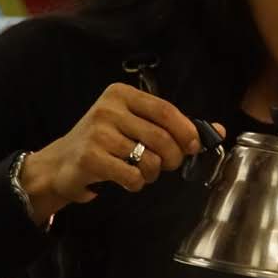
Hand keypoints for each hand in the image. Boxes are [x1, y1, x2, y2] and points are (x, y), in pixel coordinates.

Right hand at [20, 83, 219, 223]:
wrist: (60, 164)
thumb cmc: (105, 143)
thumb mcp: (135, 125)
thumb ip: (173, 125)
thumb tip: (217, 130)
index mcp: (121, 94)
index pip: (165, 110)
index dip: (185, 130)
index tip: (193, 146)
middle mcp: (108, 109)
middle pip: (161, 137)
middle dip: (173, 157)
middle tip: (168, 165)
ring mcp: (97, 133)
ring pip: (149, 159)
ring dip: (153, 173)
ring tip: (143, 172)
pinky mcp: (90, 157)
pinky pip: (132, 175)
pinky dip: (137, 183)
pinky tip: (127, 179)